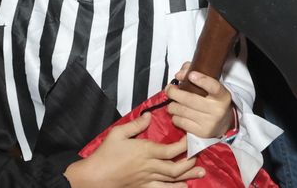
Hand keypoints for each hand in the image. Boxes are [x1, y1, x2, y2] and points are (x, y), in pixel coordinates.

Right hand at [63, 113, 203, 187]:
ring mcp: (147, 179)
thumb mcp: (118, 133)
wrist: (95, 177)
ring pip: (172, 180)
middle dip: (190, 162)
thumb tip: (149, 115)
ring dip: (188, 176)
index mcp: (145, 151)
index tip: (192, 139)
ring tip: (201, 173)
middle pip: (175, 167)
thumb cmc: (105, 154)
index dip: (184, 146)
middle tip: (199, 156)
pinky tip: (183, 187)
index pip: (171, 150)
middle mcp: (149, 166)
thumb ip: (135, 125)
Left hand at [166, 63, 235, 138]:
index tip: (191, 75)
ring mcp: (209, 122)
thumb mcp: (209, 86)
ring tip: (173, 103)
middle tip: (169, 89)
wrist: (222, 124)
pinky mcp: (201, 132)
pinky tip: (177, 114)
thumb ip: (193, 73)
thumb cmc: (212, 101)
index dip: (202, 80)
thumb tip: (179, 75)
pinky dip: (175, 117)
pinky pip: (181, 122)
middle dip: (174, 93)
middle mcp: (217, 110)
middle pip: (190, 99)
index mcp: (222, 96)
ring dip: (172, 105)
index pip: (214, 87)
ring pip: (182, 111)